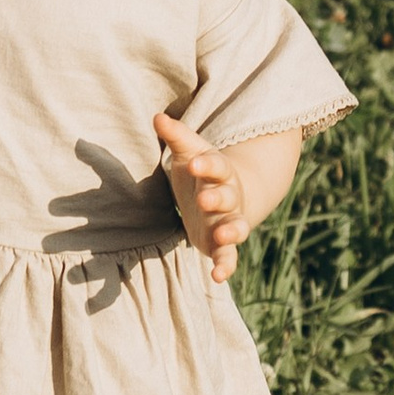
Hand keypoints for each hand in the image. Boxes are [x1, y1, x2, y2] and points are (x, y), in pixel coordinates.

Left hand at [155, 111, 254, 287]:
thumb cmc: (202, 171)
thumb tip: (157, 117)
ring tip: (223, 236)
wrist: (227, 195)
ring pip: (236, 227)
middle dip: (217, 198)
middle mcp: (229, 197)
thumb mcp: (190, 152)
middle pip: (227, 197)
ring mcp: (228, 222)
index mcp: (220, 171)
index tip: (197, 164)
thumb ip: (176, 136)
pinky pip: (229, 257)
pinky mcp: (223, 245)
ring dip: (231, 232)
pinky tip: (218, 277)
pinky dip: (226, 266)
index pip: (217, 165)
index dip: (208, 164)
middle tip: (204, 199)